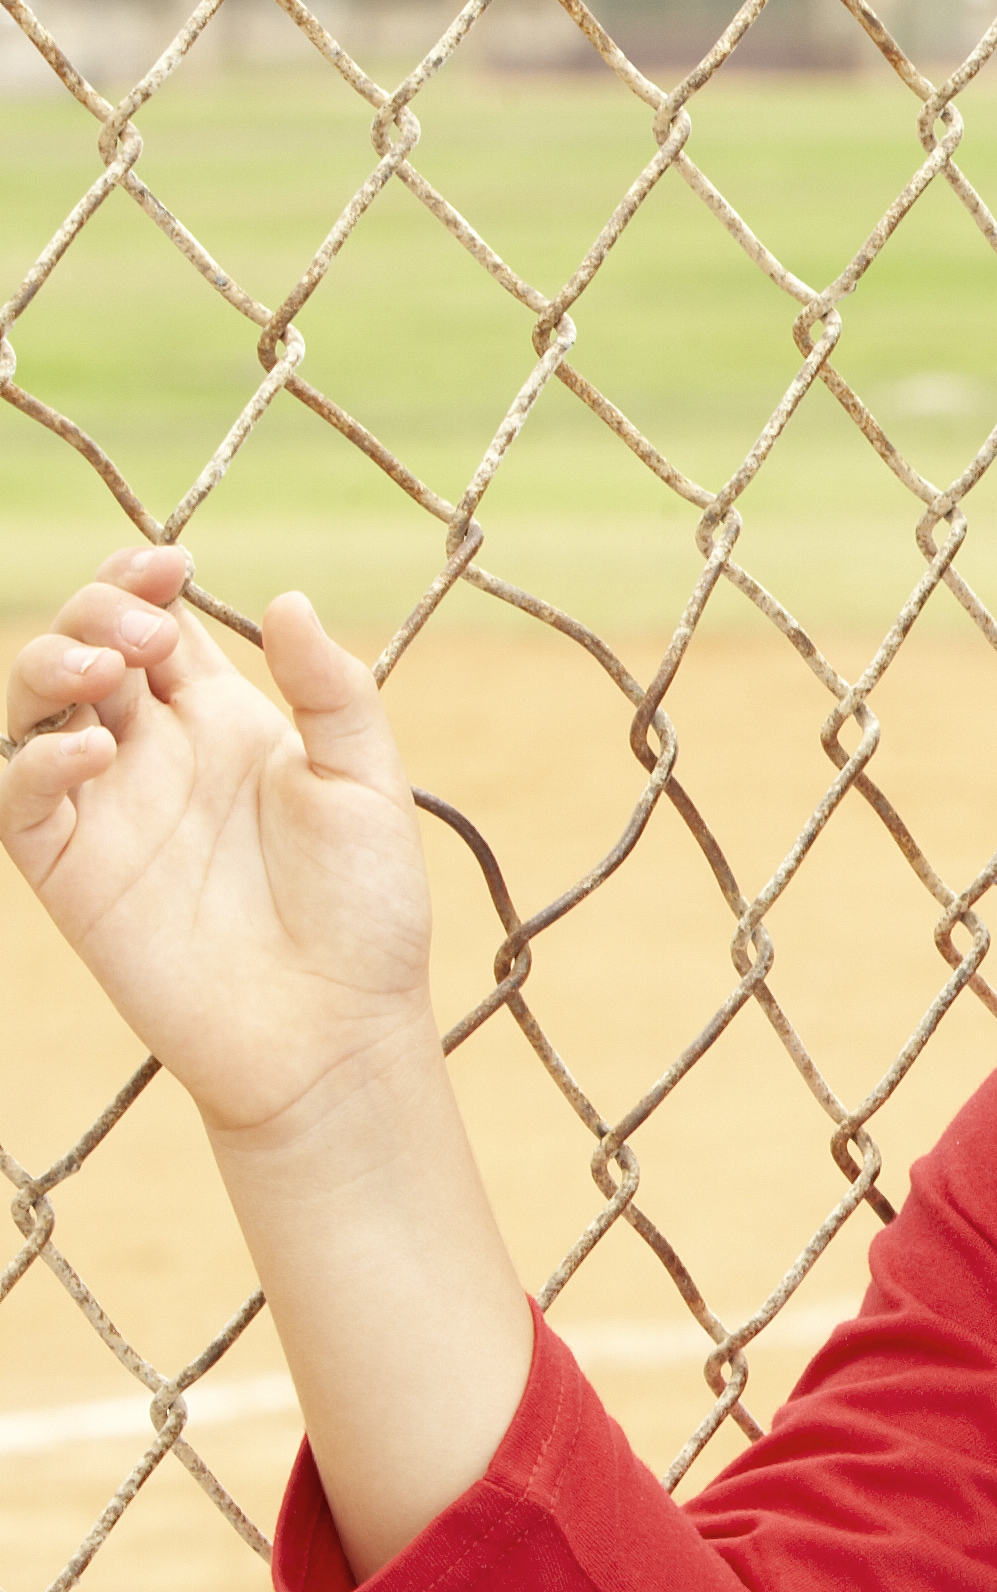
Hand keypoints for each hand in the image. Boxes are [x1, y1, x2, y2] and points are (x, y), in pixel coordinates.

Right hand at [4, 545, 438, 1138]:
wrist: (337, 1027)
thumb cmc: (364, 909)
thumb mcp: (366, 785)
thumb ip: (333, 693)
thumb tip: (290, 599)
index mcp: (221, 721)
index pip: (156, 624)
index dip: (143, 582)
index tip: (171, 563)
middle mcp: (152, 753)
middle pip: (83, 650)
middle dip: (95, 614)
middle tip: (144, 633)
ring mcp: (105, 809)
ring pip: (31, 712)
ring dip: (47, 668)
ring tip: (100, 669)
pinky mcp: (71, 871)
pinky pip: (18, 801)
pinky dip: (36, 763)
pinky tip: (92, 750)